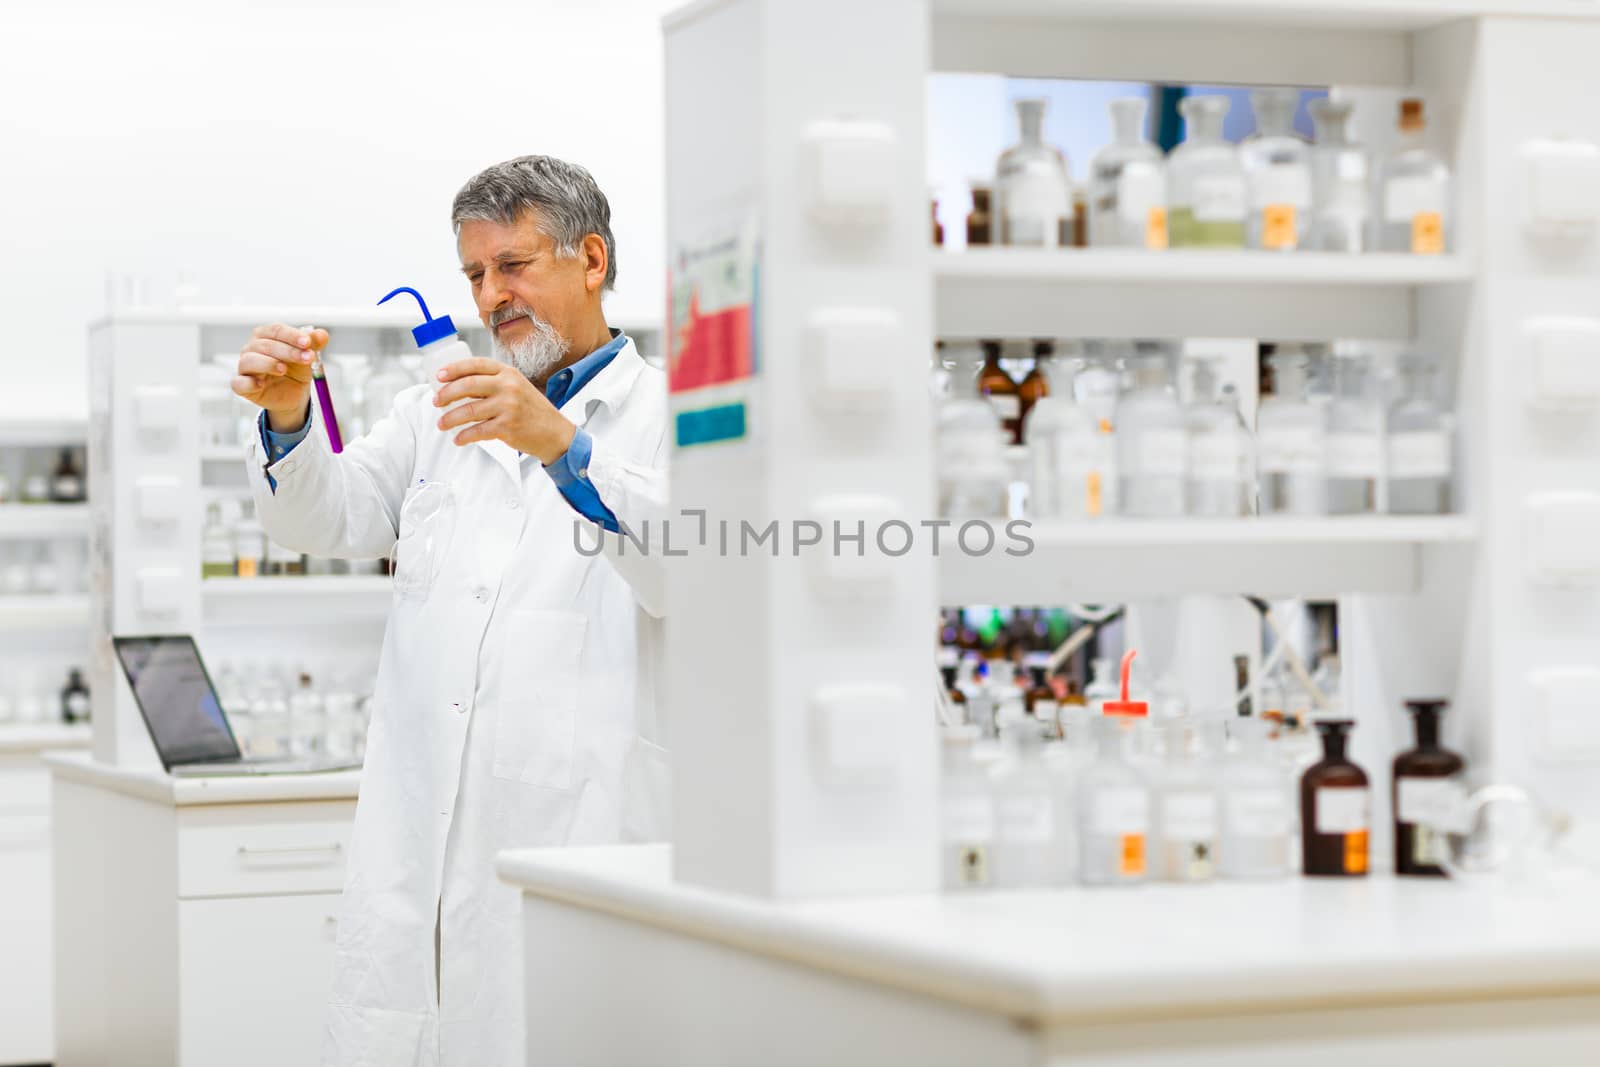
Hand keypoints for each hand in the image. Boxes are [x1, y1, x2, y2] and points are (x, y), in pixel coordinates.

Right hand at [234, 324, 326, 431]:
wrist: (294, 395)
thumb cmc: (296, 370)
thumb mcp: (307, 356)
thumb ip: (313, 344)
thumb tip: (321, 334)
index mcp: (266, 336)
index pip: (276, 330)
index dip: (292, 335)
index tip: (308, 343)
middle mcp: (252, 349)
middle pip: (265, 345)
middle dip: (288, 351)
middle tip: (307, 358)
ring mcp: (245, 367)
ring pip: (249, 361)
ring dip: (268, 363)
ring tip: (283, 369)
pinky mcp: (242, 386)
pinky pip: (238, 383)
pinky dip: (248, 383)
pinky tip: (261, 384)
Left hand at [434, 358, 576, 463]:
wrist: (555, 433)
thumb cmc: (532, 411)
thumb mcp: (517, 388)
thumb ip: (494, 384)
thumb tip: (459, 388)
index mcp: (508, 373)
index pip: (476, 365)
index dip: (454, 369)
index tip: (438, 376)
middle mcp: (508, 386)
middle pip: (468, 385)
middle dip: (446, 394)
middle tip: (436, 402)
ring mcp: (508, 406)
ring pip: (469, 410)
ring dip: (450, 418)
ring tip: (442, 423)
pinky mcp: (507, 427)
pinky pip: (478, 431)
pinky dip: (464, 436)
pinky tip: (459, 439)